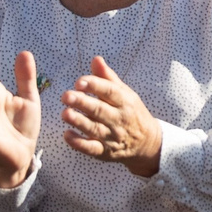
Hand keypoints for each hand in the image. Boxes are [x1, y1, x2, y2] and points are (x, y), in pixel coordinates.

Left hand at [62, 57, 164, 176]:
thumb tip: (95, 59)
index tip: (79, 81)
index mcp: (124, 101)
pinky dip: (79, 143)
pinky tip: (67, 135)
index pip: (109, 91)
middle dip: (82, 103)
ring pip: (94, 129)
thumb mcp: (125, 93)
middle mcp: (119, 119)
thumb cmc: (131, 113)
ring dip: (79, 122)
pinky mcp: (105, 152)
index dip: (94, 85)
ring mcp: (112, 137)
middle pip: (100, 110)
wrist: (147, 142)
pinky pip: (92, 149)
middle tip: (66, 96)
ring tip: (64, 113)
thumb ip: (108, 78)